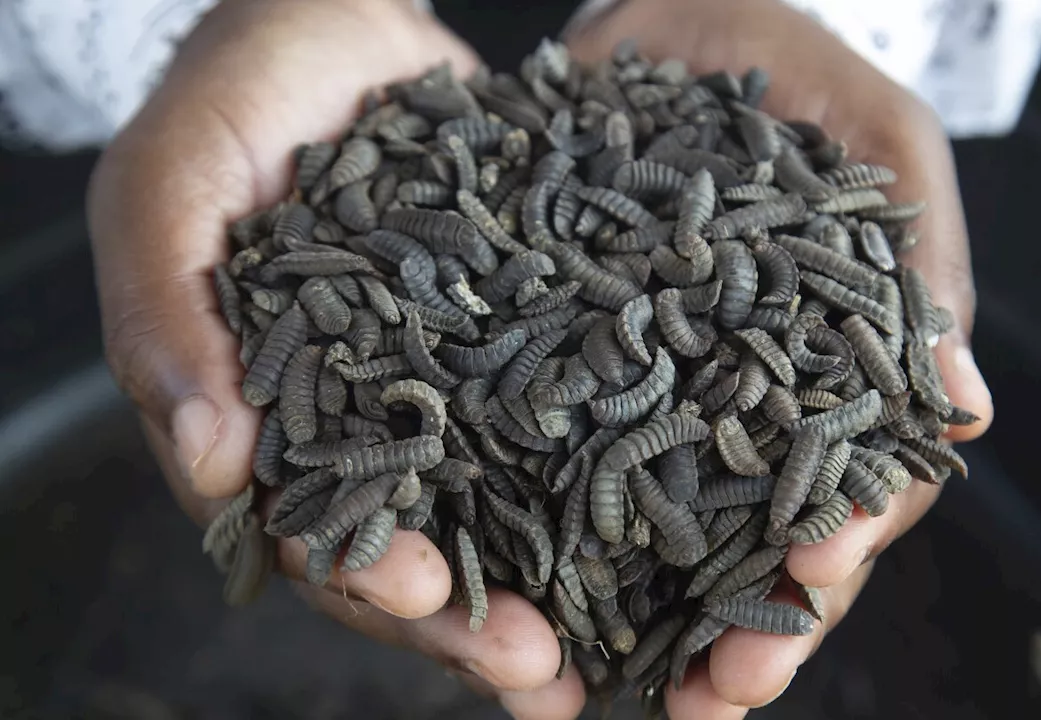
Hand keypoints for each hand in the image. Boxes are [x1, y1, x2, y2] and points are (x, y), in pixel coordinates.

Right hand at [88, 2, 582, 715]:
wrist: (337, 24)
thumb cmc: (235, 100)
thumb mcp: (170, 188)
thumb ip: (167, 318)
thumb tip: (211, 466)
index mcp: (269, 420)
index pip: (310, 528)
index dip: (367, 572)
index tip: (428, 593)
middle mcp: (365, 426)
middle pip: (418, 548)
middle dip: (472, 618)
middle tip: (540, 672)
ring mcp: (450, 392)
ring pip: (501, 514)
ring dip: (551, 584)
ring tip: (612, 647)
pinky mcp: (523, 345)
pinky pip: (566, 424)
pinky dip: (607, 482)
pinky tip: (665, 524)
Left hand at [567, 0, 994, 715]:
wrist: (669, 25)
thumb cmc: (789, 71)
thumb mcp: (873, 137)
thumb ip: (920, 262)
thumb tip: (971, 408)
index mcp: (840, 369)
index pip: (859, 481)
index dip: (840, 546)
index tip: (810, 590)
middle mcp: (755, 403)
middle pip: (764, 538)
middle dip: (749, 623)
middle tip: (713, 698)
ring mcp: (667, 397)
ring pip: (672, 532)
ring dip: (653, 616)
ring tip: (620, 688)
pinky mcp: (580, 375)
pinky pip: (568, 465)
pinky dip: (555, 538)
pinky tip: (529, 598)